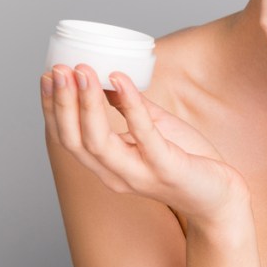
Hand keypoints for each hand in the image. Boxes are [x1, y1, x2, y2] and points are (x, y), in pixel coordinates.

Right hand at [40, 64, 247, 226]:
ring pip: (98, 142)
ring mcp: (139, 174)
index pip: (67, 139)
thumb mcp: (152, 129)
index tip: (46, 76)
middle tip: (57, 70)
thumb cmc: (186, 160)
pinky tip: (121, 79)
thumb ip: (129, 109)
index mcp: (107, 166)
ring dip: (87, 104)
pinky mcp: (166, 168)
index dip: (52, 108)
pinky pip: (144, 135)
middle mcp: (116, 175)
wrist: (220, 196)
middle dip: (62, 103)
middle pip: (74, 141)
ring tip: (82, 71)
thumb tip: (107, 77)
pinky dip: (130, 105)